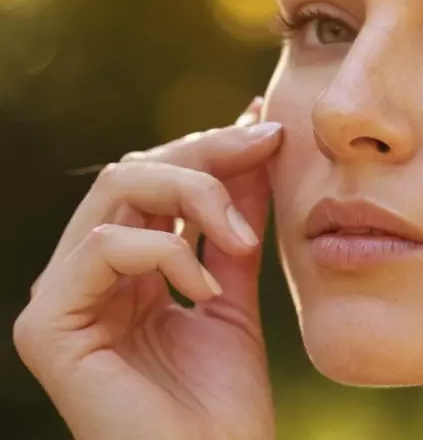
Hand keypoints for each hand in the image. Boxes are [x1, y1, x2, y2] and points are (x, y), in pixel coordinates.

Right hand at [14, 98, 281, 439]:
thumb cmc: (223, 401)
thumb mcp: (236, 286)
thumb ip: (236, 221)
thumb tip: (257, 140)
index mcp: (125, 268)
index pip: (156, 179)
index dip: (210, 145)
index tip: (268, 126)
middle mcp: (87, 276)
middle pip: (134, 171)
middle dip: (207, 152)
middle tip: (267, 149)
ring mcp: (63, 300)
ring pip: (119, 189)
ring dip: (197, 194)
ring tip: (245, 239)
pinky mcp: (50, 328)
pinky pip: (106, 245)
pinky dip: (168, 253)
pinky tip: (208, 288)